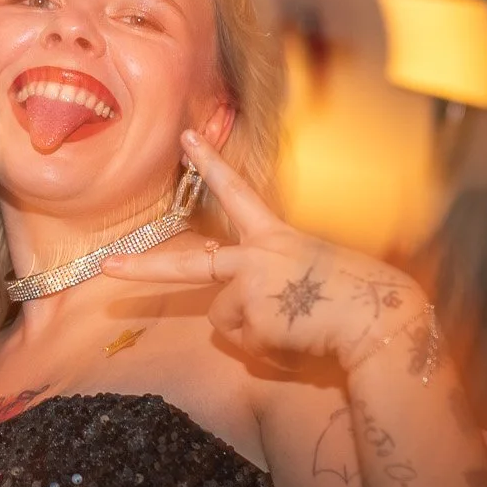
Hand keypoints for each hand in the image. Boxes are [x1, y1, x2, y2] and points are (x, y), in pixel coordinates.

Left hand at [101, 128, 425, 368]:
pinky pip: (243, 342)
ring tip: (296, 327)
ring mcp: (250, 285)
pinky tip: (296, 339)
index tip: (185, 138)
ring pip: (225, 317)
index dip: (209, 163)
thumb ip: (263, 277)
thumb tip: (223, 296)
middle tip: (106, 269)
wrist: (381, 318)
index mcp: (276, 236)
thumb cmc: (353, 298)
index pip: (238, 191)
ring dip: (253, 330)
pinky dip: (264, 348)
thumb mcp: (307, 272)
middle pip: (188, 264)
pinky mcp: (251, 315)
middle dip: (143, 269)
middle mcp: (257, 255)